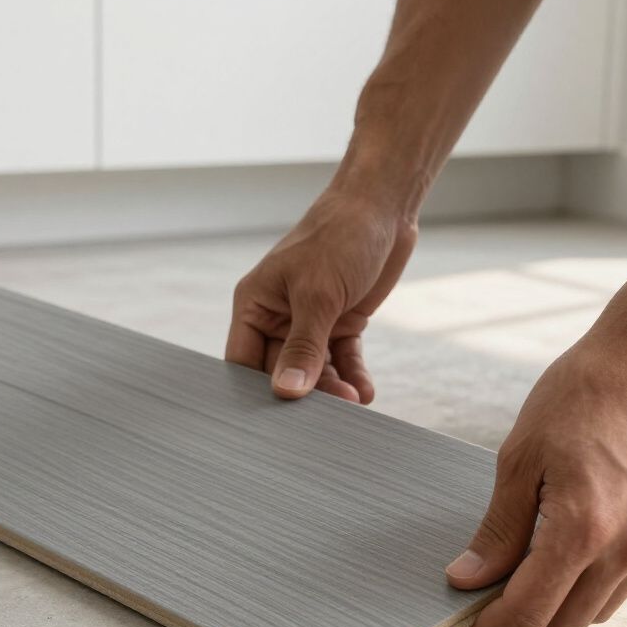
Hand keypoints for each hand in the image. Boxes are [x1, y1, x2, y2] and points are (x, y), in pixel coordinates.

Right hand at [226, 185, 417, 402]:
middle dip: (303, 392)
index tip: (272, 418)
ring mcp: (310, 321)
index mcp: (255, 303)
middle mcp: (278, 315)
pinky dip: (353, 375)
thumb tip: (287, 391)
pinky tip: (365, 391)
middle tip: (324, 414)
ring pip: (314, 369)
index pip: (242, 360)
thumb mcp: (317, 295)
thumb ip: (303, 348)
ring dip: (332, 388)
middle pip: (280, 370)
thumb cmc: (338, 236)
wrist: (383, 207)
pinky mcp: (341, 321)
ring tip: (352, 402)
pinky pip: (342, 359)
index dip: (254, 389)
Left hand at [446, 325, 626, 626]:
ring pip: (596, 612)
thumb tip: (467, 579)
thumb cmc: (579, 394)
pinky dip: (586, 584)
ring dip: (554, 608)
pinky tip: (558, 552)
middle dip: (518, 626)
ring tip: (517, 573)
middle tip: (482, 601)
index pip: (529, 612)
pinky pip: (622, 584)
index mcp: (582, 528)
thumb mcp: (519, 458)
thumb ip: (497, 530)